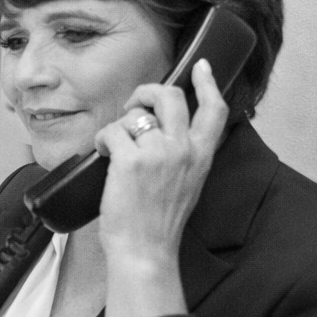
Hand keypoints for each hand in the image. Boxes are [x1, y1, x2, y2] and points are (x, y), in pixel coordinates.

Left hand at [93, 59, 230, 316]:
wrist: (146, 250)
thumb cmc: (159, 222)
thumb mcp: (187, 183)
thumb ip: (183, 155)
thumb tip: (161, 129)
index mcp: (201, 155)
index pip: (214, 109)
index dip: (207, 83)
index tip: (200, 66)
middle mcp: (184, 149)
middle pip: (171, 96)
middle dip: (147, 91)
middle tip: (134, 105)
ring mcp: (158, 153)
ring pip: (135, 114)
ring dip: (119, 127)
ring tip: (115, 149)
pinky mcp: (130, 160)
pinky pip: (112, 130)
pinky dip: (102, 139)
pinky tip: (104, 155)